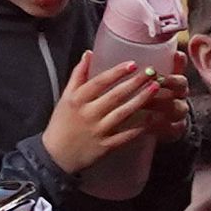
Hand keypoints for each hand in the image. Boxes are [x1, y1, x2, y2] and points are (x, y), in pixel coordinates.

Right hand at [38, 50, 182, 176]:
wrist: (55, 156)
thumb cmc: (61, 124)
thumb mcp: (65, 97)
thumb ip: (77, 75)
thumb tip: (89, 54)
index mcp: (77, 100)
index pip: (99, 82)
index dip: (117, 72)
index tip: (133, 64)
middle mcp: (88, 114)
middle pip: (115, 96)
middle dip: (135, 83)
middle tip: (152, 73)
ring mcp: (98, 131)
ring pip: (123, 113)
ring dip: (141, 100)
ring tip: (155, 89)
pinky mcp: (106, 146)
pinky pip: (126, 135)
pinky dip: (140, 127)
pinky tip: (153, 118)